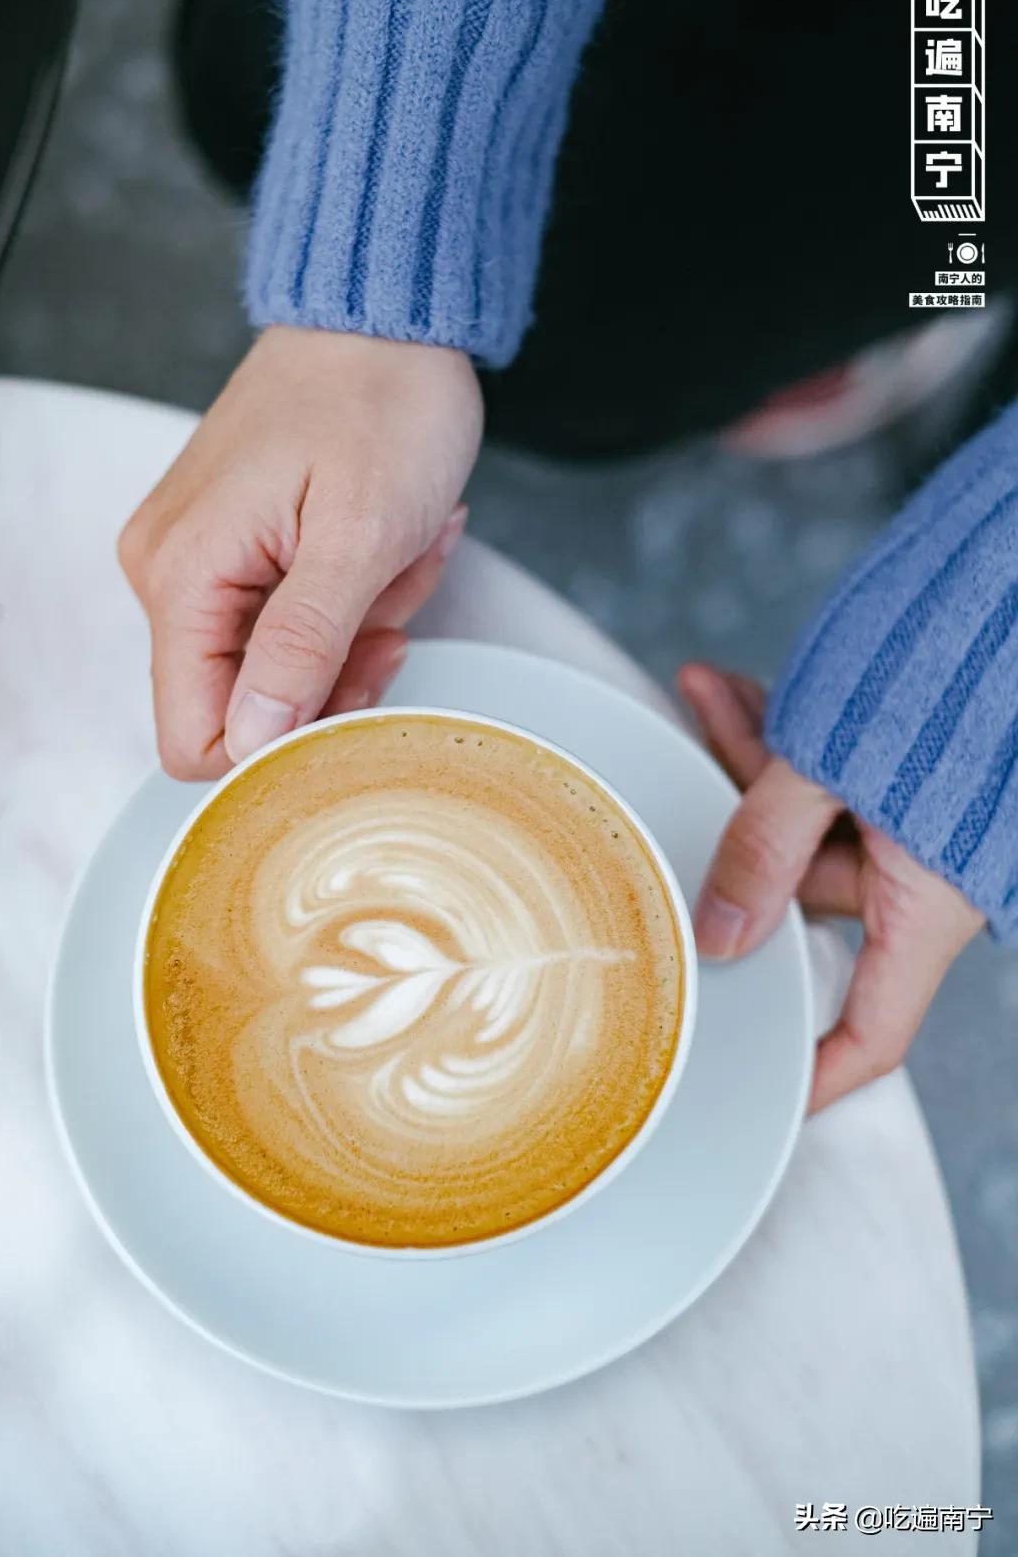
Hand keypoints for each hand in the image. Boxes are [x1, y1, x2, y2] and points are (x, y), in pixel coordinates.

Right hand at [119, 326, 482, 778]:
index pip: (196, 738)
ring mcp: (195, 559)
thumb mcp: (359, 537)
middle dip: (336, 673)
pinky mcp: (229, 547)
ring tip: (400, 558)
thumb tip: (251, 743)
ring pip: (277, 665)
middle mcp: (167, 574)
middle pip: (244, 705)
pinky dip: (347, 598)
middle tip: (394, 608)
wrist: (383, 317)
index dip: (282, 746)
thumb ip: (300, 648)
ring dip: (355, 629)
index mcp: (182, 577)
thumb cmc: (379, 402)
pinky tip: (386, 547)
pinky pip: (285, 618)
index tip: (359, 688)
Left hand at [677, 662, 983, 1111]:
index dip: (816, 1074)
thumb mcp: (834, 765)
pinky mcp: (909, 775)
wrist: (1012, 586)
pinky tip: (735, 690)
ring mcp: (917, 827)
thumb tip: (718, 934)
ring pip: (807, 823)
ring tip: (709, 694)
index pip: (871, 1030)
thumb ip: (766, 846)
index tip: (761, 1092)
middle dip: (739, 830)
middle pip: (805, 895)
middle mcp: (926, 879)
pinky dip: (786, 741)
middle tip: (693, 763)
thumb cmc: (956, 673)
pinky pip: (831, 780)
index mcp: (927, 907)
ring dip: (753, 765)